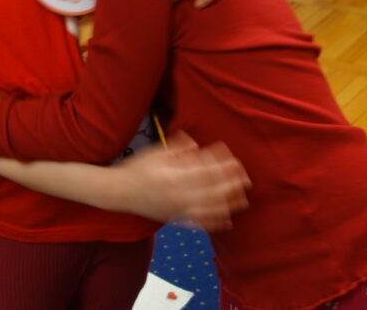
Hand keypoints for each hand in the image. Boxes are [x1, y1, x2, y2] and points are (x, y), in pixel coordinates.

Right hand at [115, 132, 249, 230]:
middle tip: (246, 179)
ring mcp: (177, 209)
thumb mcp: (156, 152)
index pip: (204, 171)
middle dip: (231, 185)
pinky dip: (214, 222)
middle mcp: (177, 194)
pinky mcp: (175, 218)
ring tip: (243, 199)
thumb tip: (196, 144)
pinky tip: (227, 221)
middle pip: (211, 191)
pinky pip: (198, 222)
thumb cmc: (137, 168)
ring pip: (208, 209)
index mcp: (173, 175)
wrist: (120, 192)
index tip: (236, 161)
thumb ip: (177, 148)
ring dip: (228, 204)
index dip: (222, 167)